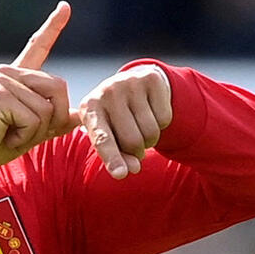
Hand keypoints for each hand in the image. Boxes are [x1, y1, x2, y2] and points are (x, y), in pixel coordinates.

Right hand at [0, 1, 79, 175]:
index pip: (38, 46)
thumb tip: (82, 115)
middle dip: (52, 119)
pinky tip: (4, 135)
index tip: (65, 6)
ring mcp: (3, 81)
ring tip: (10, 134)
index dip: (53, 27)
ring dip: (35, 131)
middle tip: (23, 133)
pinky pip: (34, 118)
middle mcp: (9, 72)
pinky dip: (25, 135)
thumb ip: (55, 121)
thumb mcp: (32, 131)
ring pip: (48, 108)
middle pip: (59, 88)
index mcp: (16, 77)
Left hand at [78, 65, 172, 179]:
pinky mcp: (150, 79)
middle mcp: (107, 92)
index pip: (102, 139)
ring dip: (150, 140)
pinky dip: (162, 123)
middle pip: (132, 141)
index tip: (120, 175)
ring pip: (151, 132)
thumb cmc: (114, 117)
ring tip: (140, 127)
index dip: (112, 158)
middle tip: (134, 143)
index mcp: (89, 108)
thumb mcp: (107, 132)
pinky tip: (151, 111)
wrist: (131, 82)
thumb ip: (115, 155)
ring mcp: (128, 83)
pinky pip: (165, 118)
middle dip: (137, 151)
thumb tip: (133, 169)